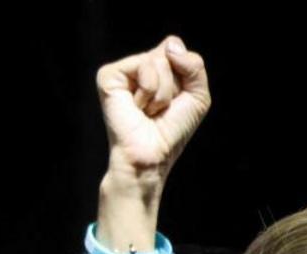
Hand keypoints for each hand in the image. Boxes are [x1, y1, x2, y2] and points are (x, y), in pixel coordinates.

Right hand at [96, 35, 210, 190]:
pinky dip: (149, 91)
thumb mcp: (198, 97)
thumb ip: (195, 66)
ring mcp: (123, 70)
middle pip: (168, 53)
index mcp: (157, 67)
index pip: (176, 46)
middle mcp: (138, 66)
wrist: (152, 154)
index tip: (176, 99)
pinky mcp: (109, 76)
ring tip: (149, 111)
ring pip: (158, 60)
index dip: (185, 72)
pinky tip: (137, 108)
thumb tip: (170, 46)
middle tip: (160, 108)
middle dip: (174, 86)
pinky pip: (144, 66)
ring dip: (162, 93)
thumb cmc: (172, 130)